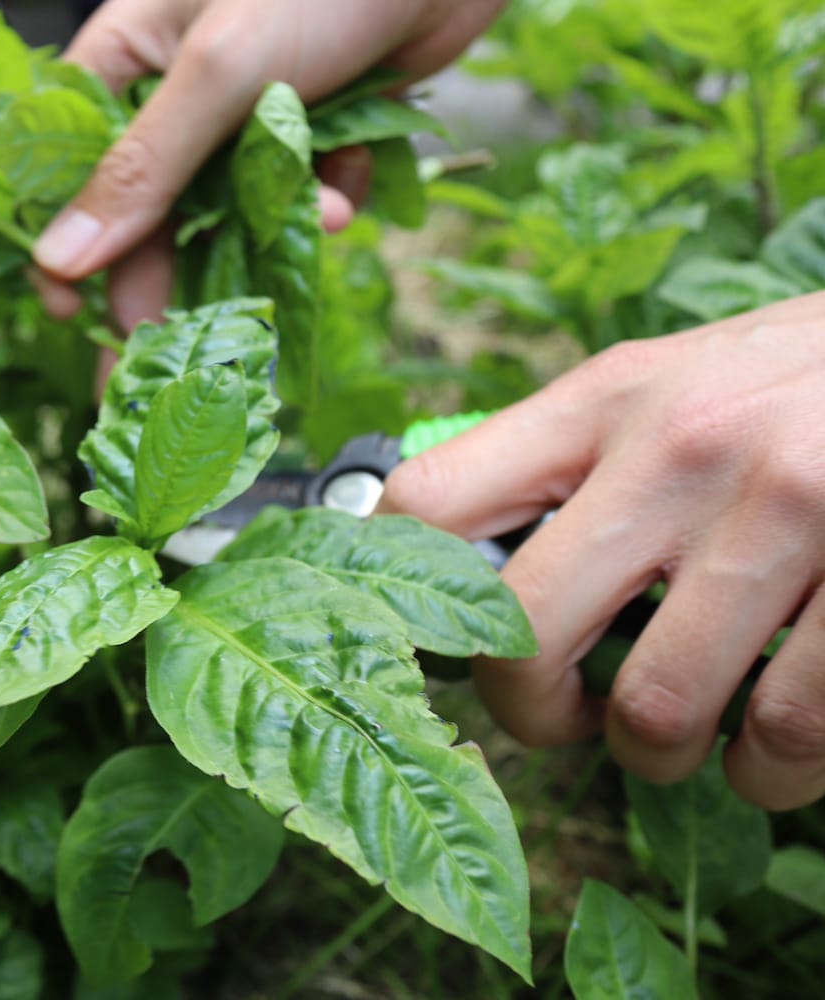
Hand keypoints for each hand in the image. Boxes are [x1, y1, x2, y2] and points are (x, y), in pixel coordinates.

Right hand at [32, 0, 504, 331]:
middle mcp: (180, 99)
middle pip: (153, 211)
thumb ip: (144, 169)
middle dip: (170, 274)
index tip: (66, 310)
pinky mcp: (307, 140)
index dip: (69, 241)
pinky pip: (295, 200)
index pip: (74, 168)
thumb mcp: (216, 74)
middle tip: (171, 343)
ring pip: (232, 214)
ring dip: (264, 238)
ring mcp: (246, 122)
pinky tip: (343, 198)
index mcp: (128, 62)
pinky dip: (319, 206)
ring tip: (311, 230)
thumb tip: (61, 257)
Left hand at [377, 293, 824, 810]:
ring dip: (654, 755)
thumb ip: (573, 460)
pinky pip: (784, 732)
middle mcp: (676, 450)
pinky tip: (764, 747)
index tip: (445, 638)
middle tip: (561, 716)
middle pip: (522, 627)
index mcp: (604, 401)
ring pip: (657, 709)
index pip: (434, 499)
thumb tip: (480, 569)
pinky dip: (764, 770)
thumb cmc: (792, 380)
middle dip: (528, 711)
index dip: (404, 588)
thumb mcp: (666, 384)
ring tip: (674, 735)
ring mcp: (779, 512)